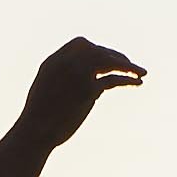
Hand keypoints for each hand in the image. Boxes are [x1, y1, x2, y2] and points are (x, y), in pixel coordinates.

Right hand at [15, 36, 146, 147]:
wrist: (34, 132)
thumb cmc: (39, 118)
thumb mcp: (48, 91)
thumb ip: (68, 82)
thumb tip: (96, 88)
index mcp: (54, 61)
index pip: (81, 44)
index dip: (98, 49)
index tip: (108, 58)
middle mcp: (67, 63)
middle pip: (98, 50)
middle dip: (116, 56)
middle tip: (130, 65)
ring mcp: (77, 75)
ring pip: (108, 61)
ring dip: (128, 65)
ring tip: (142, 72)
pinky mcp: (87, 90)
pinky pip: (112, 80)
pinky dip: (128, 80)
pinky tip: (138, 82)